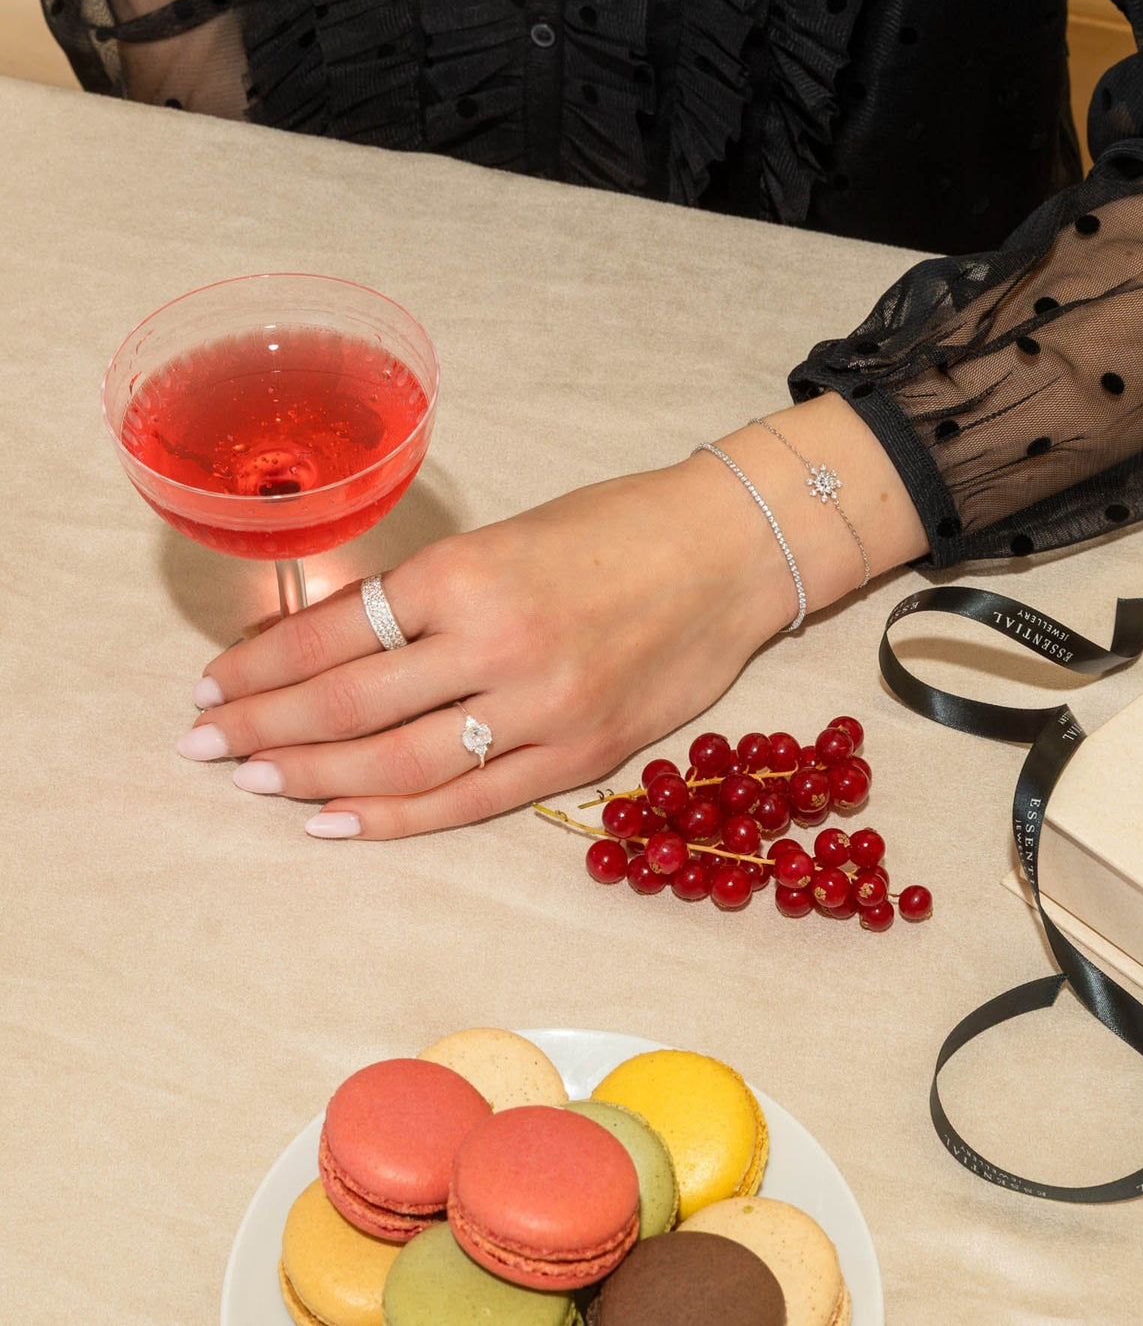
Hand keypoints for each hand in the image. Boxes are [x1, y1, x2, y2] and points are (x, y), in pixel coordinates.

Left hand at [177, 398, 924, 837]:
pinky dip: (392, 819)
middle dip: (263, 727)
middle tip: (205, 744)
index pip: (335, 635)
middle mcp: (498, 645)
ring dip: (311, 777)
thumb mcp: (507, 537)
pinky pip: (467, 801)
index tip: (214, 685)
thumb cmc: (617, 527)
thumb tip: (333, 644)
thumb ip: (427, 595)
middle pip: (349, 707)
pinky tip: (333, 822)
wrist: (730, 551)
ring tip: (253, 780)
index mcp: (470, 573)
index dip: (260, 667)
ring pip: (398, 765)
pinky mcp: (581, 756)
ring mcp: (542, 711)